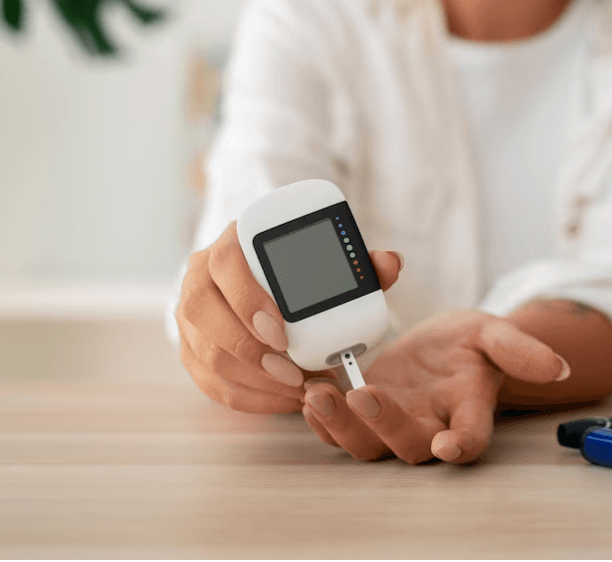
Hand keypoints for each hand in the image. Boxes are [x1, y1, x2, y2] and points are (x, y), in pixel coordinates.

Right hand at [176, 220, 403, 413]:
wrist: (259, 282)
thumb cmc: (295, 272)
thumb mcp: (325, 261)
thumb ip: (357, 264)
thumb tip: (389, 263)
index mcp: (232, 244)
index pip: (225, 264)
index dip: (248, 299)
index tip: (280, 330)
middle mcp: (199, 277)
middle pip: (204, 312)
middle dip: (250, 349)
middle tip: (294, 372)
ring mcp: (189, 316)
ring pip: (206, 352)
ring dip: (253, 378)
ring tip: (296, 389)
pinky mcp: (190, 350)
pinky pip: (209, 381)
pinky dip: (249, 397)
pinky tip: (283, 400)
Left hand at [300, 310, 569, 463]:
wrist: (440, 347)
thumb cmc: (470, 345)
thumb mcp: (494, 334)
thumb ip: (520, 349)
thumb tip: (558, 366)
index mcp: (468, 409)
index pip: (471, 437)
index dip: (462, 444)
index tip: (450, 445)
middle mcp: (430, 425)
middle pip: (409, 445)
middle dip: (385, 425)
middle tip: (364, 394)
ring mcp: (393, 422)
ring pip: (366, 445)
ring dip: (340, 425)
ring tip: (319, 394)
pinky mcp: (362, 413)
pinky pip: (337, 429)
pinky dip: (320, 417)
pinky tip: (307, 391)